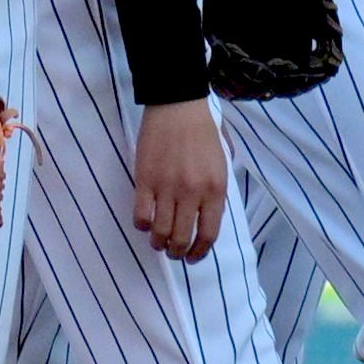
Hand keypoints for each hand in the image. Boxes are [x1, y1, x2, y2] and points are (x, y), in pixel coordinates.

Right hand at [132, 98, 228, 260]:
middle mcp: (192, 192)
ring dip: (158, 243)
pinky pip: (141, 215)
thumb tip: (209, 220)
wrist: (178, 106)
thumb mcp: (222, 163)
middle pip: (182, 238)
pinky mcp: (144, 179)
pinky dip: (141, 225)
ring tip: (158, 241)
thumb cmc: (203, 134)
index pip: (208, 234)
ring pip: (160, 231)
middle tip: (173, 251)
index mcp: (215, 189)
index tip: (193, 258)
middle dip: (177, 252)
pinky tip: (144, 222)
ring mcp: (167, 187)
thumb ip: (217, 193)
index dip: (200, 252)